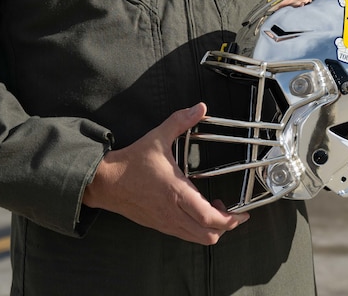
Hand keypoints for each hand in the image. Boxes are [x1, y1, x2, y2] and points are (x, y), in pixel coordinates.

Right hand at [83, 103, 247, 243]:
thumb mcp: (157, 138)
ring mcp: (165, 222)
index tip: (242, 213)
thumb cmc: (131, 163)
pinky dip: (196, 229)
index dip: (230, 220)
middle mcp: (172, 212)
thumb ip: (180, 122)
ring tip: (214, 209)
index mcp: (177, 192)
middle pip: (207, 235)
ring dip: (211, 229)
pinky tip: (196, 210)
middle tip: (232, 212)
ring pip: (196, 239)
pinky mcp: (158, 225)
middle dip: (226, 227)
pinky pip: (184, 235)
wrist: (105, 182)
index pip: (209, 218)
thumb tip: (199, 108)